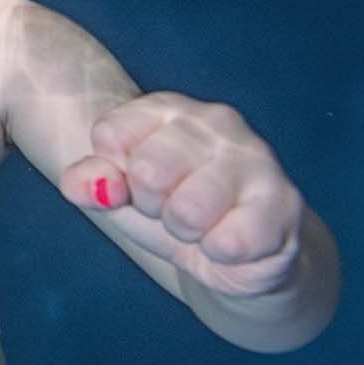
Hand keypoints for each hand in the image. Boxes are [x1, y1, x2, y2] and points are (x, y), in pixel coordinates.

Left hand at [60, 92, 303, 299]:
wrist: (237, 255)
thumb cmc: (171, 209)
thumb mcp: (122, 195)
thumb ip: (91, 182)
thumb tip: (80, 184)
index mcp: (169, 109)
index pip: (110, 135)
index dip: (115, 176)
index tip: (136, 183)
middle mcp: (216, 121)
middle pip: (147, 171)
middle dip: (151, 206)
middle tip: (173, 209)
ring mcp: (255, 158)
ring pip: (189, 209)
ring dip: (185, 231)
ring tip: (201, 224)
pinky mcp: (283, 204)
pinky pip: (228, 241)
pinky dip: (217, 252)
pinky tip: (228, 241)